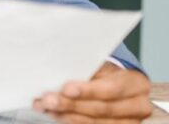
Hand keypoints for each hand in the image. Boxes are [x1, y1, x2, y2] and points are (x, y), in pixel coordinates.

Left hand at [33, 62, 152, 122]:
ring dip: (67, 116)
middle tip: (48, 100)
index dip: (88, 91)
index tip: (66, 89)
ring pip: (95, 122)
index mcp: (136, 83)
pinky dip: (71, 122)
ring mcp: (128, 122)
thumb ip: (87, 69)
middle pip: (102, 109)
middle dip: (71, 105)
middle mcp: (137, 106)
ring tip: (47, 108)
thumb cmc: (106, 73)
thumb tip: (58, 70)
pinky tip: (57, 116)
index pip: (112, 89)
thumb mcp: (102, 65)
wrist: (117, 86)